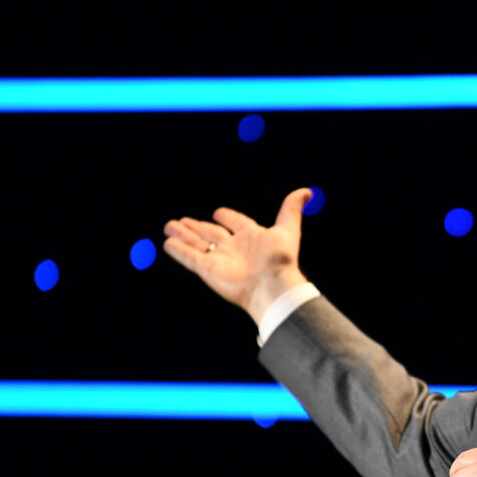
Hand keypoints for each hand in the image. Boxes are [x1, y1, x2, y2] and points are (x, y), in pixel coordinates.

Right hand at [163, 188, 312, 325]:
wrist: (272, 285)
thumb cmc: (281, 259)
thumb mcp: (288, 229)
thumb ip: (291, 208)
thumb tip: (308, 191)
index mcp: (252, 237)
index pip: (237, 224)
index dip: (228, 217)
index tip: (218, 212)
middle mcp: (234, 248)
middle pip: (211, 234)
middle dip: (196, 227)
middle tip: (182, 220)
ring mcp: (220, 260)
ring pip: (197, 244)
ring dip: (183, 235)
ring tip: (169, 226)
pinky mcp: (208, 270)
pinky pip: (189, 257)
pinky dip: (178, 250)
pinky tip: (167, 242)